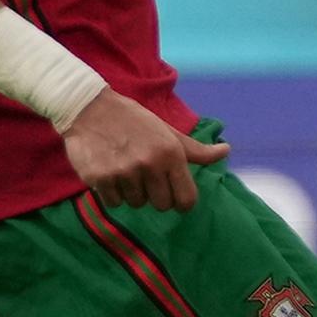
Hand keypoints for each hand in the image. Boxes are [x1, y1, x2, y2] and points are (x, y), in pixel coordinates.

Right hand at [61, 90, 228, 212]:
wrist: (90, 110)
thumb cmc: (134, 121)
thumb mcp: (168, 132)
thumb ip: (196, 150)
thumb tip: (226, 151)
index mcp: (171, 153)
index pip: (187, 199)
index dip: (182, 202)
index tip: (175, 198)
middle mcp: (149, 164)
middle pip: (162, 206)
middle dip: (155, 196)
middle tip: (146, 177)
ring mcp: (124, 173)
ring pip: (136, 204)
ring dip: (132, 193)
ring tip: (125, 169)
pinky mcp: (100, 179)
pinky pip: (114, 203)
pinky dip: (112, 193)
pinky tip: (109, 172)